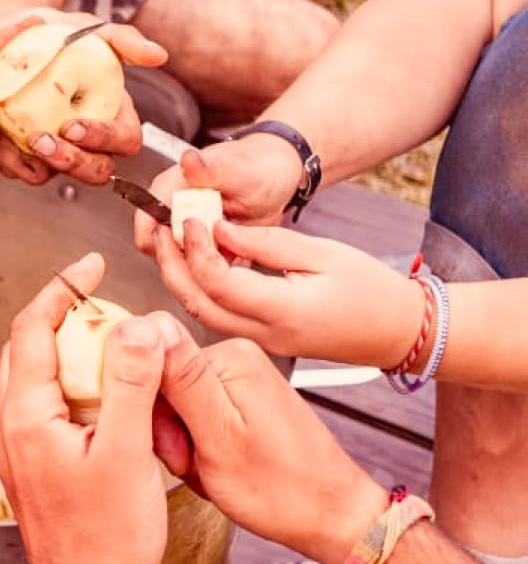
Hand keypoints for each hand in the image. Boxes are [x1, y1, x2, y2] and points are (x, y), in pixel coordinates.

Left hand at [0, 9, 166, 186]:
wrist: (10, 35)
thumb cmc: (59, 34)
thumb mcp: (90, 30)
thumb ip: (124, 40)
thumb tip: (159, 55)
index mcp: (114, 114)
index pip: (125, 140)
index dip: (105, 139)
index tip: (73, 124)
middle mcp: (88, 140)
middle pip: (97, 170)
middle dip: (72, 162)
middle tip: (42, 140)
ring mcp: (57, 150)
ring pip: (57, 177)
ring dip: (39, 164)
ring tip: (20, 140)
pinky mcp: (23, 154)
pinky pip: (20, 170)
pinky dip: (9, 159)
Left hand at [0, 253, 170, 563]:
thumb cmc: (105, 537)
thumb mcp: (127, 452)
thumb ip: (129, 383)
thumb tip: (135, 325)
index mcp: (24, 414)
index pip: (33, 326)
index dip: (63, 287)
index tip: (90, 264)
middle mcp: (9, 425)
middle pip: (29, 346)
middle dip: (66, 315)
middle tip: (107, 302)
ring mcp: (16, 445)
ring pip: (36, 375)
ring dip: (70, 351)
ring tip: (114, 344)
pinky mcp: (29, 463)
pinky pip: (44, 405)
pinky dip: (73, 385)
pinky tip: (108, 395)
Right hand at [132, 139, 303, 254]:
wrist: (275, 177)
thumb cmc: (254, 167)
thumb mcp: (237, 170)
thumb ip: (211, 170)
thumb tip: (189, 160)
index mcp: (167, 191)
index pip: (147, 229)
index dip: (167, 244)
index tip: (199, 243)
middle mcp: (171, 214)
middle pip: (163, 253)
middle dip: (192, 259)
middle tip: (226, 247)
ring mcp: (186, 233)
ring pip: (182, 266)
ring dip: (208, 266)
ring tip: (235, 249)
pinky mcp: (202, 247)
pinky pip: (203, 272)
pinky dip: (220, 271)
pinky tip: (239, 256)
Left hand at [151, 220, 423, 366]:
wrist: (400, 332)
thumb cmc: (372, 289)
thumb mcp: (322, 253)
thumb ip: (265, 242)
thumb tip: (217, 229)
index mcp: (285, 312)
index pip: (219, 284)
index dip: (196, 250)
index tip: (189, 219)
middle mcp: (267, 335)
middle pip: (198, 304)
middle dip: (171, 266)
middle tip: (162, 228)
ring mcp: (263, 344)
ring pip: (202, 314)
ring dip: (180, 278)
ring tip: (172, 241)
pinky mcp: (262, 341)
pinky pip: (218, 317)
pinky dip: (199, 290)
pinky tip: (197, 262)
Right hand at [154, 326, 387, 563]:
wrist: (330, 516)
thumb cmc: (281, 490)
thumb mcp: (219, 438)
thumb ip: (182, 379)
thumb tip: (148, 326)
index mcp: (229, 357)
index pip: (152, 364)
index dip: (152, 410)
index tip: (174, 442)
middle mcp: (237, 358)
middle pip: (165, 384)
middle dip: (169, 430)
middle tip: (192, 462)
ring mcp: (243, 380)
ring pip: (178, 405)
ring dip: (183, 442)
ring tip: (208, 467)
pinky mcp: (245, 400)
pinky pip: (199, 416)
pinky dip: (200, 445)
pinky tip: (217, 464)